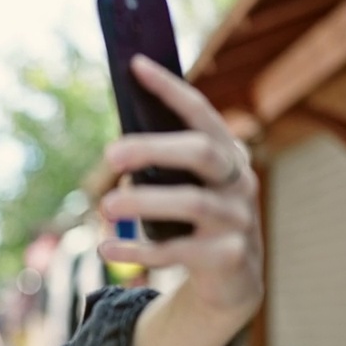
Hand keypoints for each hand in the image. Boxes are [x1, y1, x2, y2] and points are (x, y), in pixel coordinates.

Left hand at [97, 55, 263, 319]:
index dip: (169, 89)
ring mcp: (238, 219)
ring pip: (192, 203)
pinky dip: (138, 250)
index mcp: (226, 154)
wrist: (231, 280)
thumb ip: (161, 166)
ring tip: (105, 207)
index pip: (200, 113)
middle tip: (109, 156)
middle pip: (201, 152)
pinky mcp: (228, 257)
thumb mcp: (183, 188)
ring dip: (144, 202)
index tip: (136, 65)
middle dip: (153, 148)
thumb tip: (115, 149)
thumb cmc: (193, 222)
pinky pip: (178, 251)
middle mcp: (239, 181)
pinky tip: (106, 248)